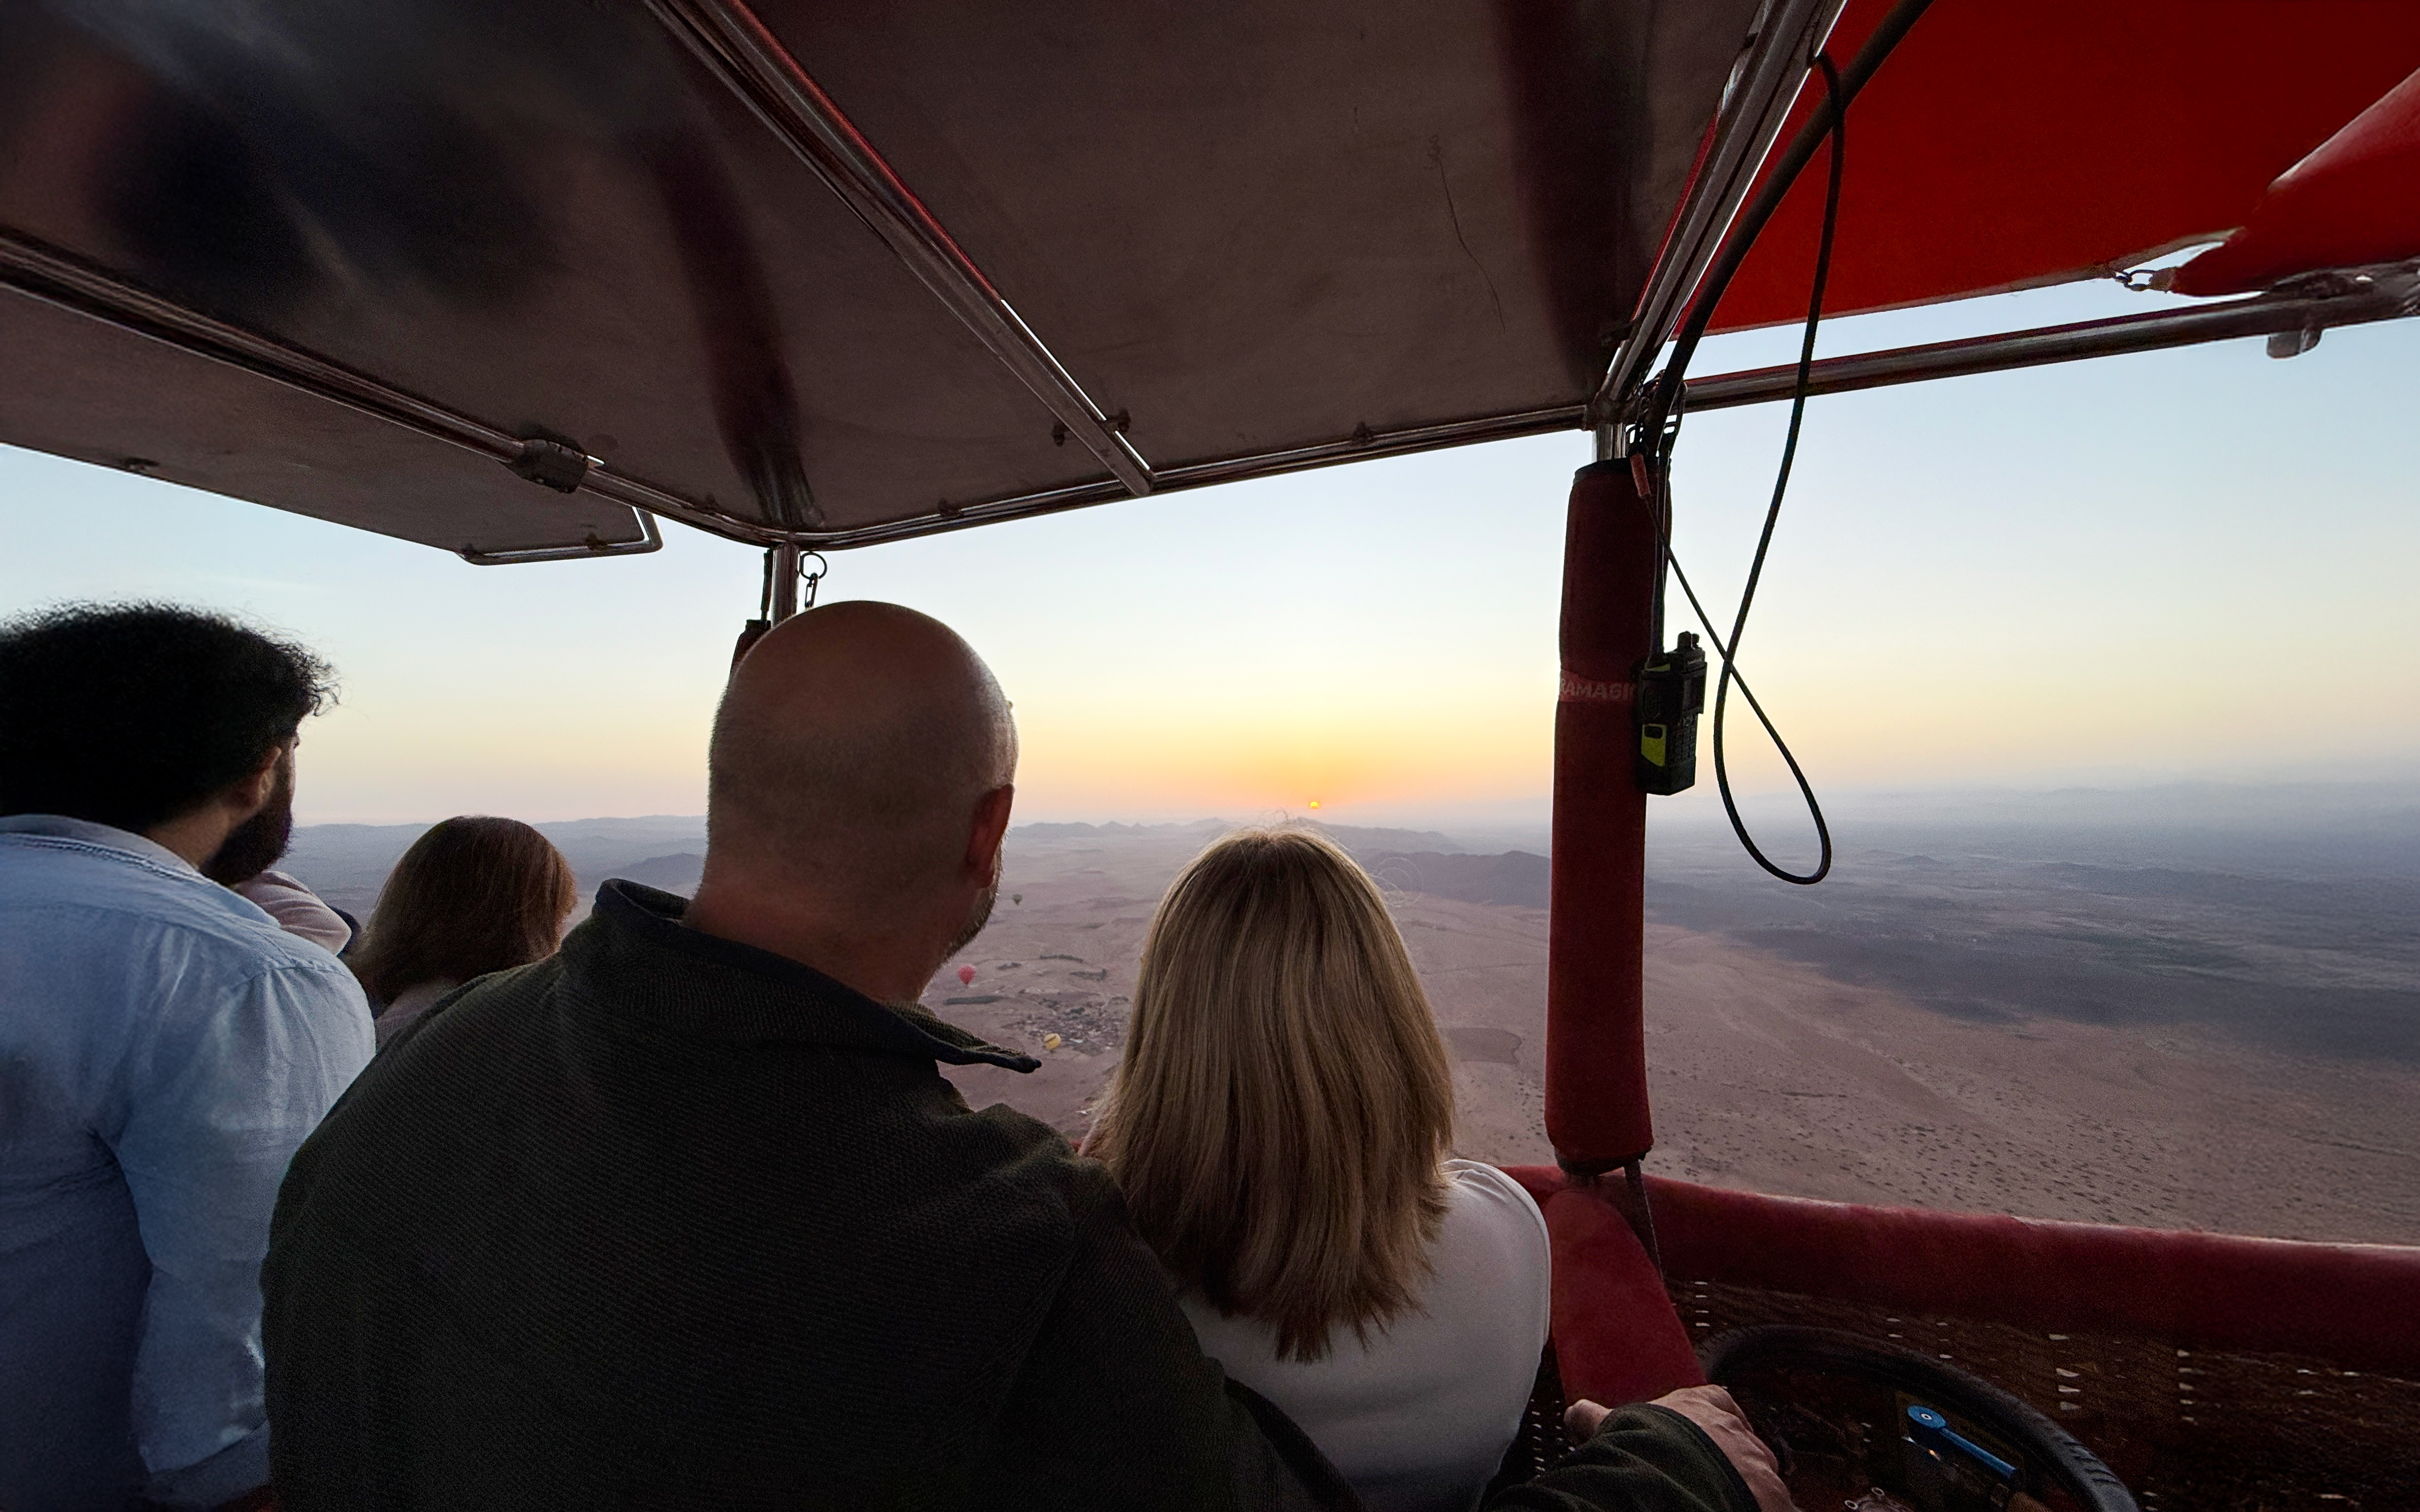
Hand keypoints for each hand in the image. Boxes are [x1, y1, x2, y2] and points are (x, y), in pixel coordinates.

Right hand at [1561, 1389, 1797, 1511]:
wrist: (1671, 1480)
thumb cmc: (1645, 1449)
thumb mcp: (1616, 1427)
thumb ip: (1596, 1418)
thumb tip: (1575, 1412)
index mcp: (1704, 1406)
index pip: (1717, 1402)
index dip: (1710, 1419)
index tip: (1702, 1432)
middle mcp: (1739, 1433)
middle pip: (1742, 1443)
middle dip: (1729, 1461)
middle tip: (1709, 1481)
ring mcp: (1760, 1466)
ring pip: (1761, 1477)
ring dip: (1747, 1491)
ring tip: (1722, 1503)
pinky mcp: (1776, 1501)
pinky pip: (1781, 1508)